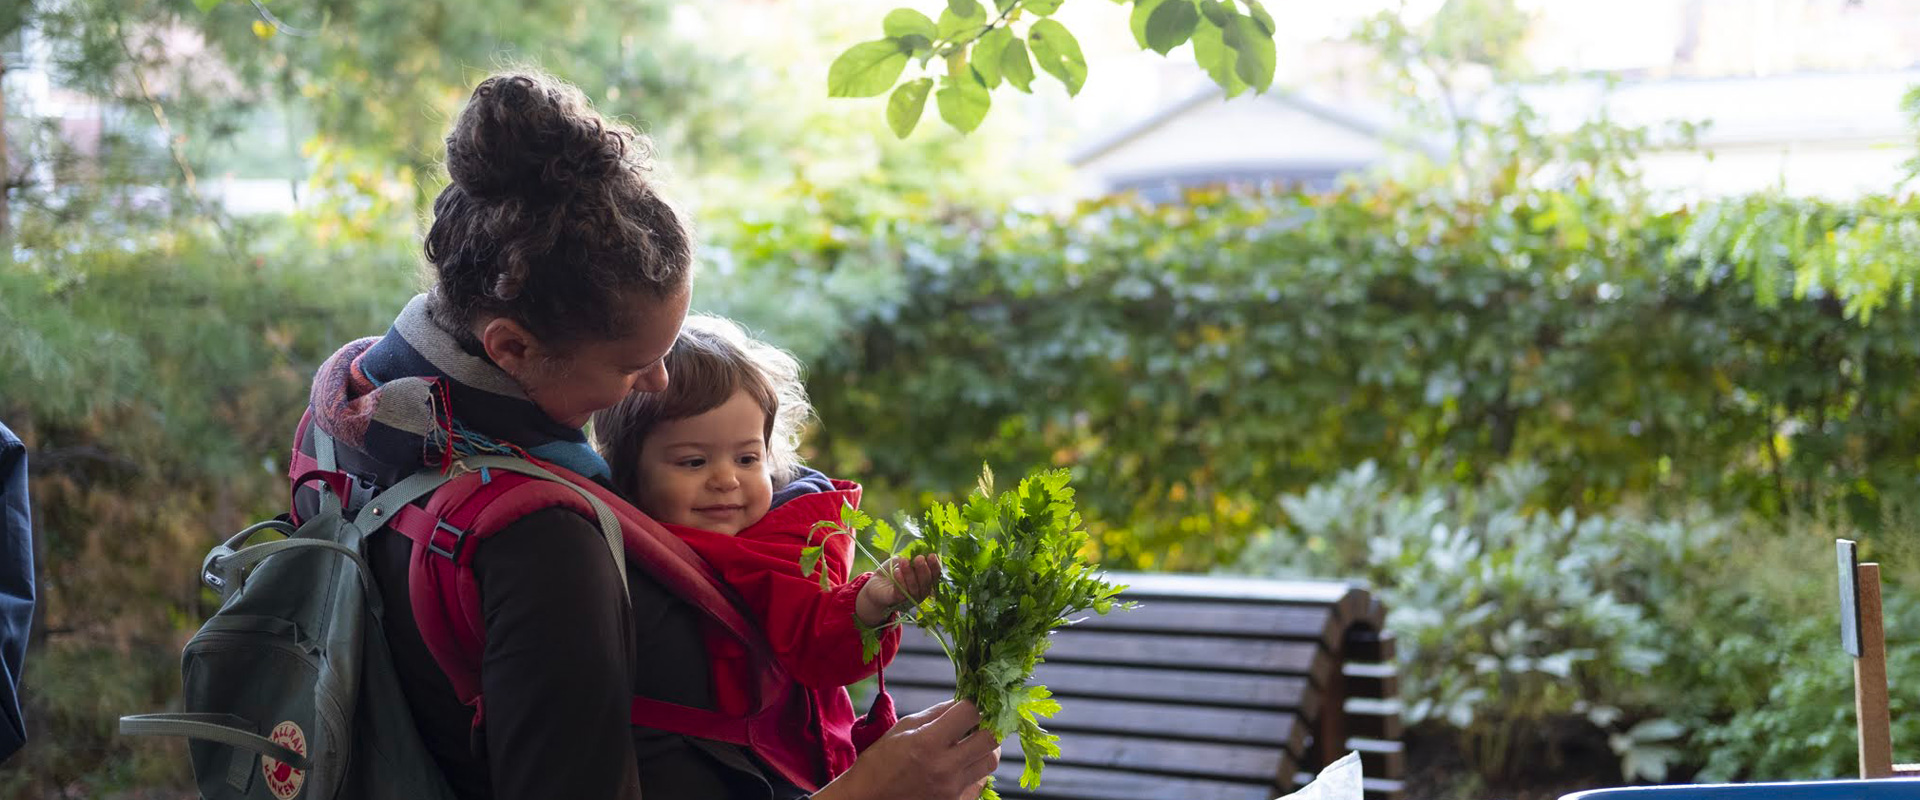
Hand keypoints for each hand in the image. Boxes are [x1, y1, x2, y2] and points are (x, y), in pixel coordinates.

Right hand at [813, 699, 1000, 799]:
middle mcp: (944, 767)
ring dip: (985, 749)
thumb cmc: (879, 763)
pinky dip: (975, 771)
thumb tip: (961, 701)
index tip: (969, 704)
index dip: (973, 703)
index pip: (971, 713)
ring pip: (990, 762)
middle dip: (988, 725)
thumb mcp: (903, 729)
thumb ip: (936, 714)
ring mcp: (952, 789)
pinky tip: (961, 766)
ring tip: (971, 744)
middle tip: (978, 723)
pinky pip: (979, 783)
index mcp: (928, 742)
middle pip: (991, 739)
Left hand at [855, 554, 940, 625]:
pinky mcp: (898, 600)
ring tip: (904, 561)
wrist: (876, 583)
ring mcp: (910, 597)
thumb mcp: (903, 560)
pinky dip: (900, 581)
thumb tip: (920, 549)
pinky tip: (897, 571)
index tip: (932, 555)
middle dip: (923, 569)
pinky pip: (901, 592)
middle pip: (926, 582)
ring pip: (914, 587)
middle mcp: (921, 591)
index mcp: (925, 580)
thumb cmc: (893, 571)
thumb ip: (912, 557)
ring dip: (910, 573)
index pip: (935, 574)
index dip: (935, 565)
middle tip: (919, 558)